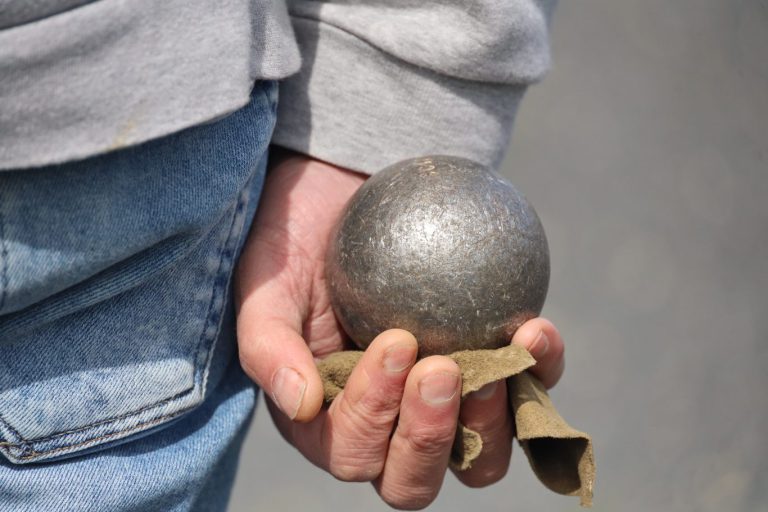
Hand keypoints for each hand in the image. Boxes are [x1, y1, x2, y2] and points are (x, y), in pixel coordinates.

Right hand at [235, 151, 564, 507]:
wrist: (347, 198)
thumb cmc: (295, 245)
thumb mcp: (265, 285)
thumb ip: (267, 345)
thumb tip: (301, 404)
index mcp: (327, 422)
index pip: (352, 451)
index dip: (375, 415)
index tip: (396, 341)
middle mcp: (385, 426)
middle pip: (414, 480)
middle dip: (431, 436)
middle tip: (442, 370)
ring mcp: (442, 405)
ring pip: (478, 458)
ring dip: (494, 425)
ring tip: (498, 363)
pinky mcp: (487, 369)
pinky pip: (525, 392)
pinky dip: (540, 371)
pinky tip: (535, 331)